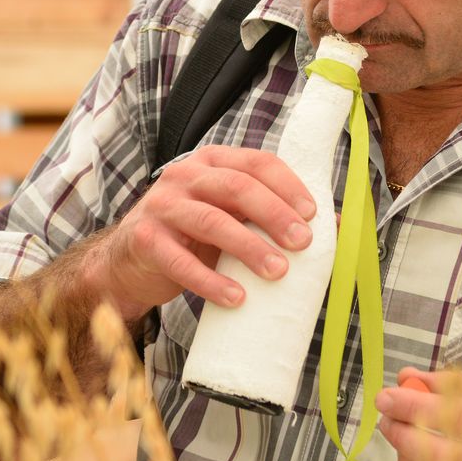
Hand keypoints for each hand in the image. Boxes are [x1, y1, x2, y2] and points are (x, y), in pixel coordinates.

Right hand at [95, 145, 315, 319]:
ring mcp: (162, 207)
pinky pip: (181, 262)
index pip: (256, 162)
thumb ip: (268, 215)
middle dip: (275, 214)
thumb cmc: (189, 237)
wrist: (127, 262)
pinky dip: (211, 282)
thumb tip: (334, 227)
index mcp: (211, 162)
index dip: (287, 185)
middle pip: (236, 187)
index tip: (313, 214)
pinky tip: (236, 298)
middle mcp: (184, 177)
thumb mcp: (227, 216)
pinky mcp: (146, 241)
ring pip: (212, 222)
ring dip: (249, 248)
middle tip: (302, 243)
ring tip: (278, 272)